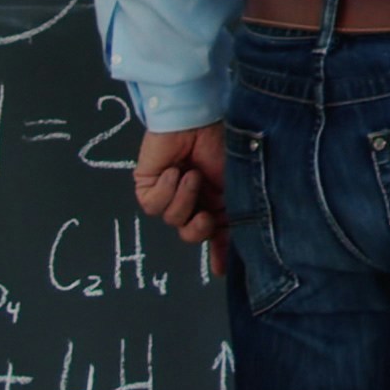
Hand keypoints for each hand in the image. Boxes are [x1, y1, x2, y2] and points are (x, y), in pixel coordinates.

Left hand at [132, 124, 229, 276]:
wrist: (200, 118)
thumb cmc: (224, 143)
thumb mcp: (239, 185)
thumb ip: (239, 215)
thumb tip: (240, 243)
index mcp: (219, 199)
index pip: (217, 234)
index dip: (218, 254)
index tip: (219, 271)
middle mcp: (195, 197)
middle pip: (191, 233)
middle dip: (198, 228)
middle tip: (206, 216)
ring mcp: (171, 191)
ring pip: (173, 219)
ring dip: (184, 198)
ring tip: (191, 176)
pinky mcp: (148, 184)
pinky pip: (153, 204)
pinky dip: (165, 188)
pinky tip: (174, 171)